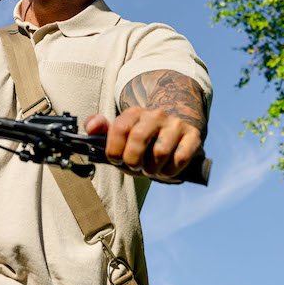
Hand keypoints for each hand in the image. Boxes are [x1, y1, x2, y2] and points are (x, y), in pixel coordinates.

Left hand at [84, 107, 203, 179]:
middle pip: (138, 138)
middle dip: (132, 160)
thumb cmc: (141, 139)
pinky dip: (170, 171)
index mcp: (134, 113)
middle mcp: (156, 115)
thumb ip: (101, 130)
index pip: (119, 128)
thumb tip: (90, 129)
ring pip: (160, 151)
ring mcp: (175, 124)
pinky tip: (166, 170)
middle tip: (135, 166)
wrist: (174, 131)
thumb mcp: (120, 134)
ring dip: (152, 169)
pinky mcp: (193, 136)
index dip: (114, 149)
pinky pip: (180, 158)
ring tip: (151, 169)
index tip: (116, 160)